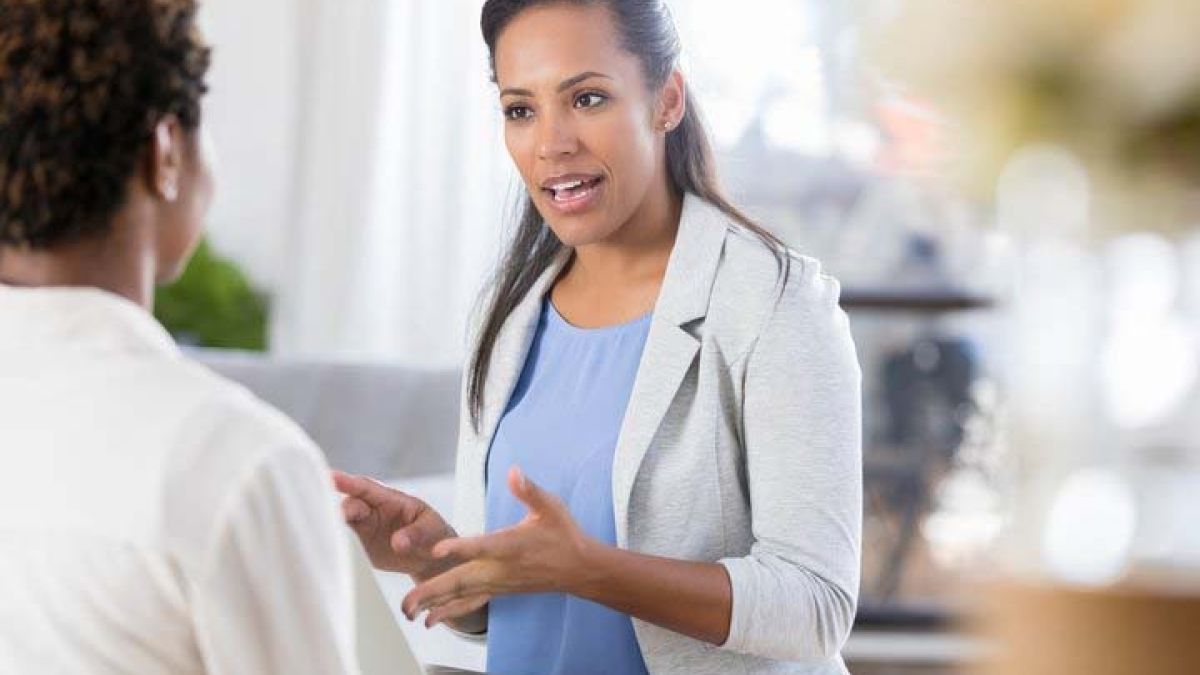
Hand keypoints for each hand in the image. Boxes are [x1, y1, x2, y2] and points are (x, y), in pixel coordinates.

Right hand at [332, 471, 456, 581]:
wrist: (431, 557)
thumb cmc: (434, 534)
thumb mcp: (432, 529)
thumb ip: (416, 533)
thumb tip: (398, 542)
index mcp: (390, 499)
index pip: (366, 487)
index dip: (348, 482)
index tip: (331, 477)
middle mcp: (373, 510)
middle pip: (350, 505)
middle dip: (342, 510)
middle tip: (337, 518)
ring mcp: (365, 527)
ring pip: (342, 522)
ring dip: (334, 526)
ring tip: (327, 534)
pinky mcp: (360, 544)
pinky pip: (344, 542)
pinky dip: (336, 543)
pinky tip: (328, 548)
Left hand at [402, 466, 600, 627]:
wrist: (578, 568)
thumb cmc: (563, 535)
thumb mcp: (550, 507)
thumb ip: (528, 490)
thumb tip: (514, 472)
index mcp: (511, 545)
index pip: (482, 546)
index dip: (459, 547)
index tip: (437, 549)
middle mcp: (501, 568)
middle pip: (461, 580)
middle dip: (432, 591)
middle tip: (405, 602)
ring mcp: (498, 583)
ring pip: (462, 595)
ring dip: (434, 603)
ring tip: (408, 612)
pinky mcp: (499, 590)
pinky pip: (471, 603)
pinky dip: (449, 611)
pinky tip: (430, 620)